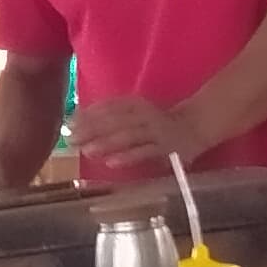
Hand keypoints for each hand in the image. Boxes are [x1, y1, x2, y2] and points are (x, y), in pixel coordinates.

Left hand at [69, 90, 201, 167]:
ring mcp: (155, 131)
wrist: (196, 124)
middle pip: (114, 121)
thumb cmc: (159, 121)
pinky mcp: (165, 147)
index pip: (109, 106)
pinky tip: (110, 163)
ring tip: (86, 150)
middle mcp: (144, 115)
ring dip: (106, 143)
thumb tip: (79, 120)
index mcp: (136, 104)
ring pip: (127, 136)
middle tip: (71, 139)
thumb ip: (113, 116)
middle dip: (91, 130)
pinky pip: (144, 152)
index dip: (88, 114)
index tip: (70, 123)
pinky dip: (127, 157)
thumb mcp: (136, 113)